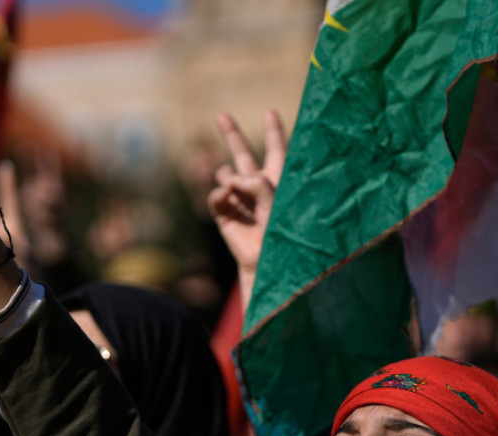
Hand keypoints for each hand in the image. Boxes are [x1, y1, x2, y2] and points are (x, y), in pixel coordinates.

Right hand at [206, 109, 286, 309]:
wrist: (267, 263)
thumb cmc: (281, 234)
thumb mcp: (276, 202)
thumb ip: (258, 183)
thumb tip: (230, 179)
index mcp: (278, 182)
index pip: (278, 151)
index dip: (273, 131)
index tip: (268, 111)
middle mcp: (258, 188)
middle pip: (244, 154)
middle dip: (232, 135)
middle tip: (221, 115)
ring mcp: (239, 200)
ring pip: (226, 173)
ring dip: (227, 175)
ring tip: (234, 187)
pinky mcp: (224, 214)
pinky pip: (216, 195)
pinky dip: (219, 196)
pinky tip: (225, 200)